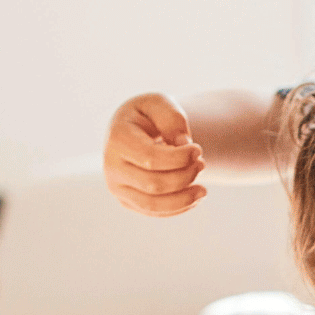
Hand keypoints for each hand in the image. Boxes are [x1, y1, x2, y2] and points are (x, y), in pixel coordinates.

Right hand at [105, 93, 207, 215]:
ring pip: (152, 204)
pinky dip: (177, 207)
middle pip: (153, 184)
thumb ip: (172, 119)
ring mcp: (117, 186)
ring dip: (183, 199)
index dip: (180, 158)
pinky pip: (153, 212)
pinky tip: (194, 197)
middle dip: (185, 176)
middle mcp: (111, 166)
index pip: (151, 158)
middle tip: (202, 164)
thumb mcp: (160, 103)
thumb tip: (183, 144)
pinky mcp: (126, 200)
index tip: (198, 149)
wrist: (135, 130)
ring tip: (203, 190)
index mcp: (117, 139)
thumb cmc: (150, 115)